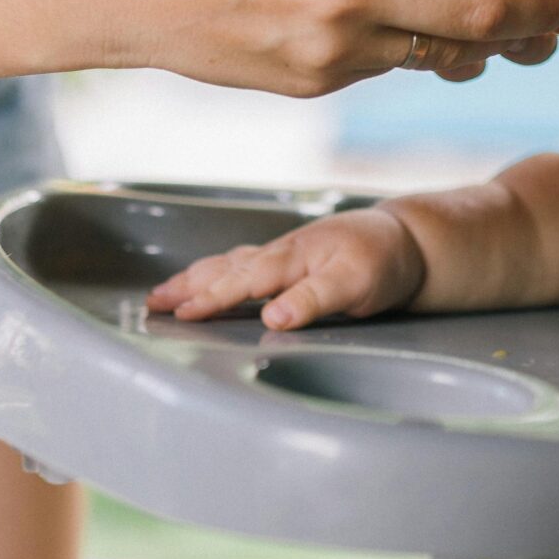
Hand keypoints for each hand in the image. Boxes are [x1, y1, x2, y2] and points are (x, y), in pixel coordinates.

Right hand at [147, 209, 425, 329]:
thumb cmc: (382, 262)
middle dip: (188, 287)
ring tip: (163, 294)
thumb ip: (314, 299)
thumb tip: (273, 317)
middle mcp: (280, 253)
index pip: (243, 281)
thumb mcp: (356, 284)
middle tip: (152, 304)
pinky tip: (207, 278)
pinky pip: (242, 263)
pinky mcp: (288, 259)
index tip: (182, 314)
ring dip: (195, 278)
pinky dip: (217, 271)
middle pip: (225, 270)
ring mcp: (282, 254)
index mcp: (292, 258)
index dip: (212, 298)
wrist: (406, 241)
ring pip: (229, 265)